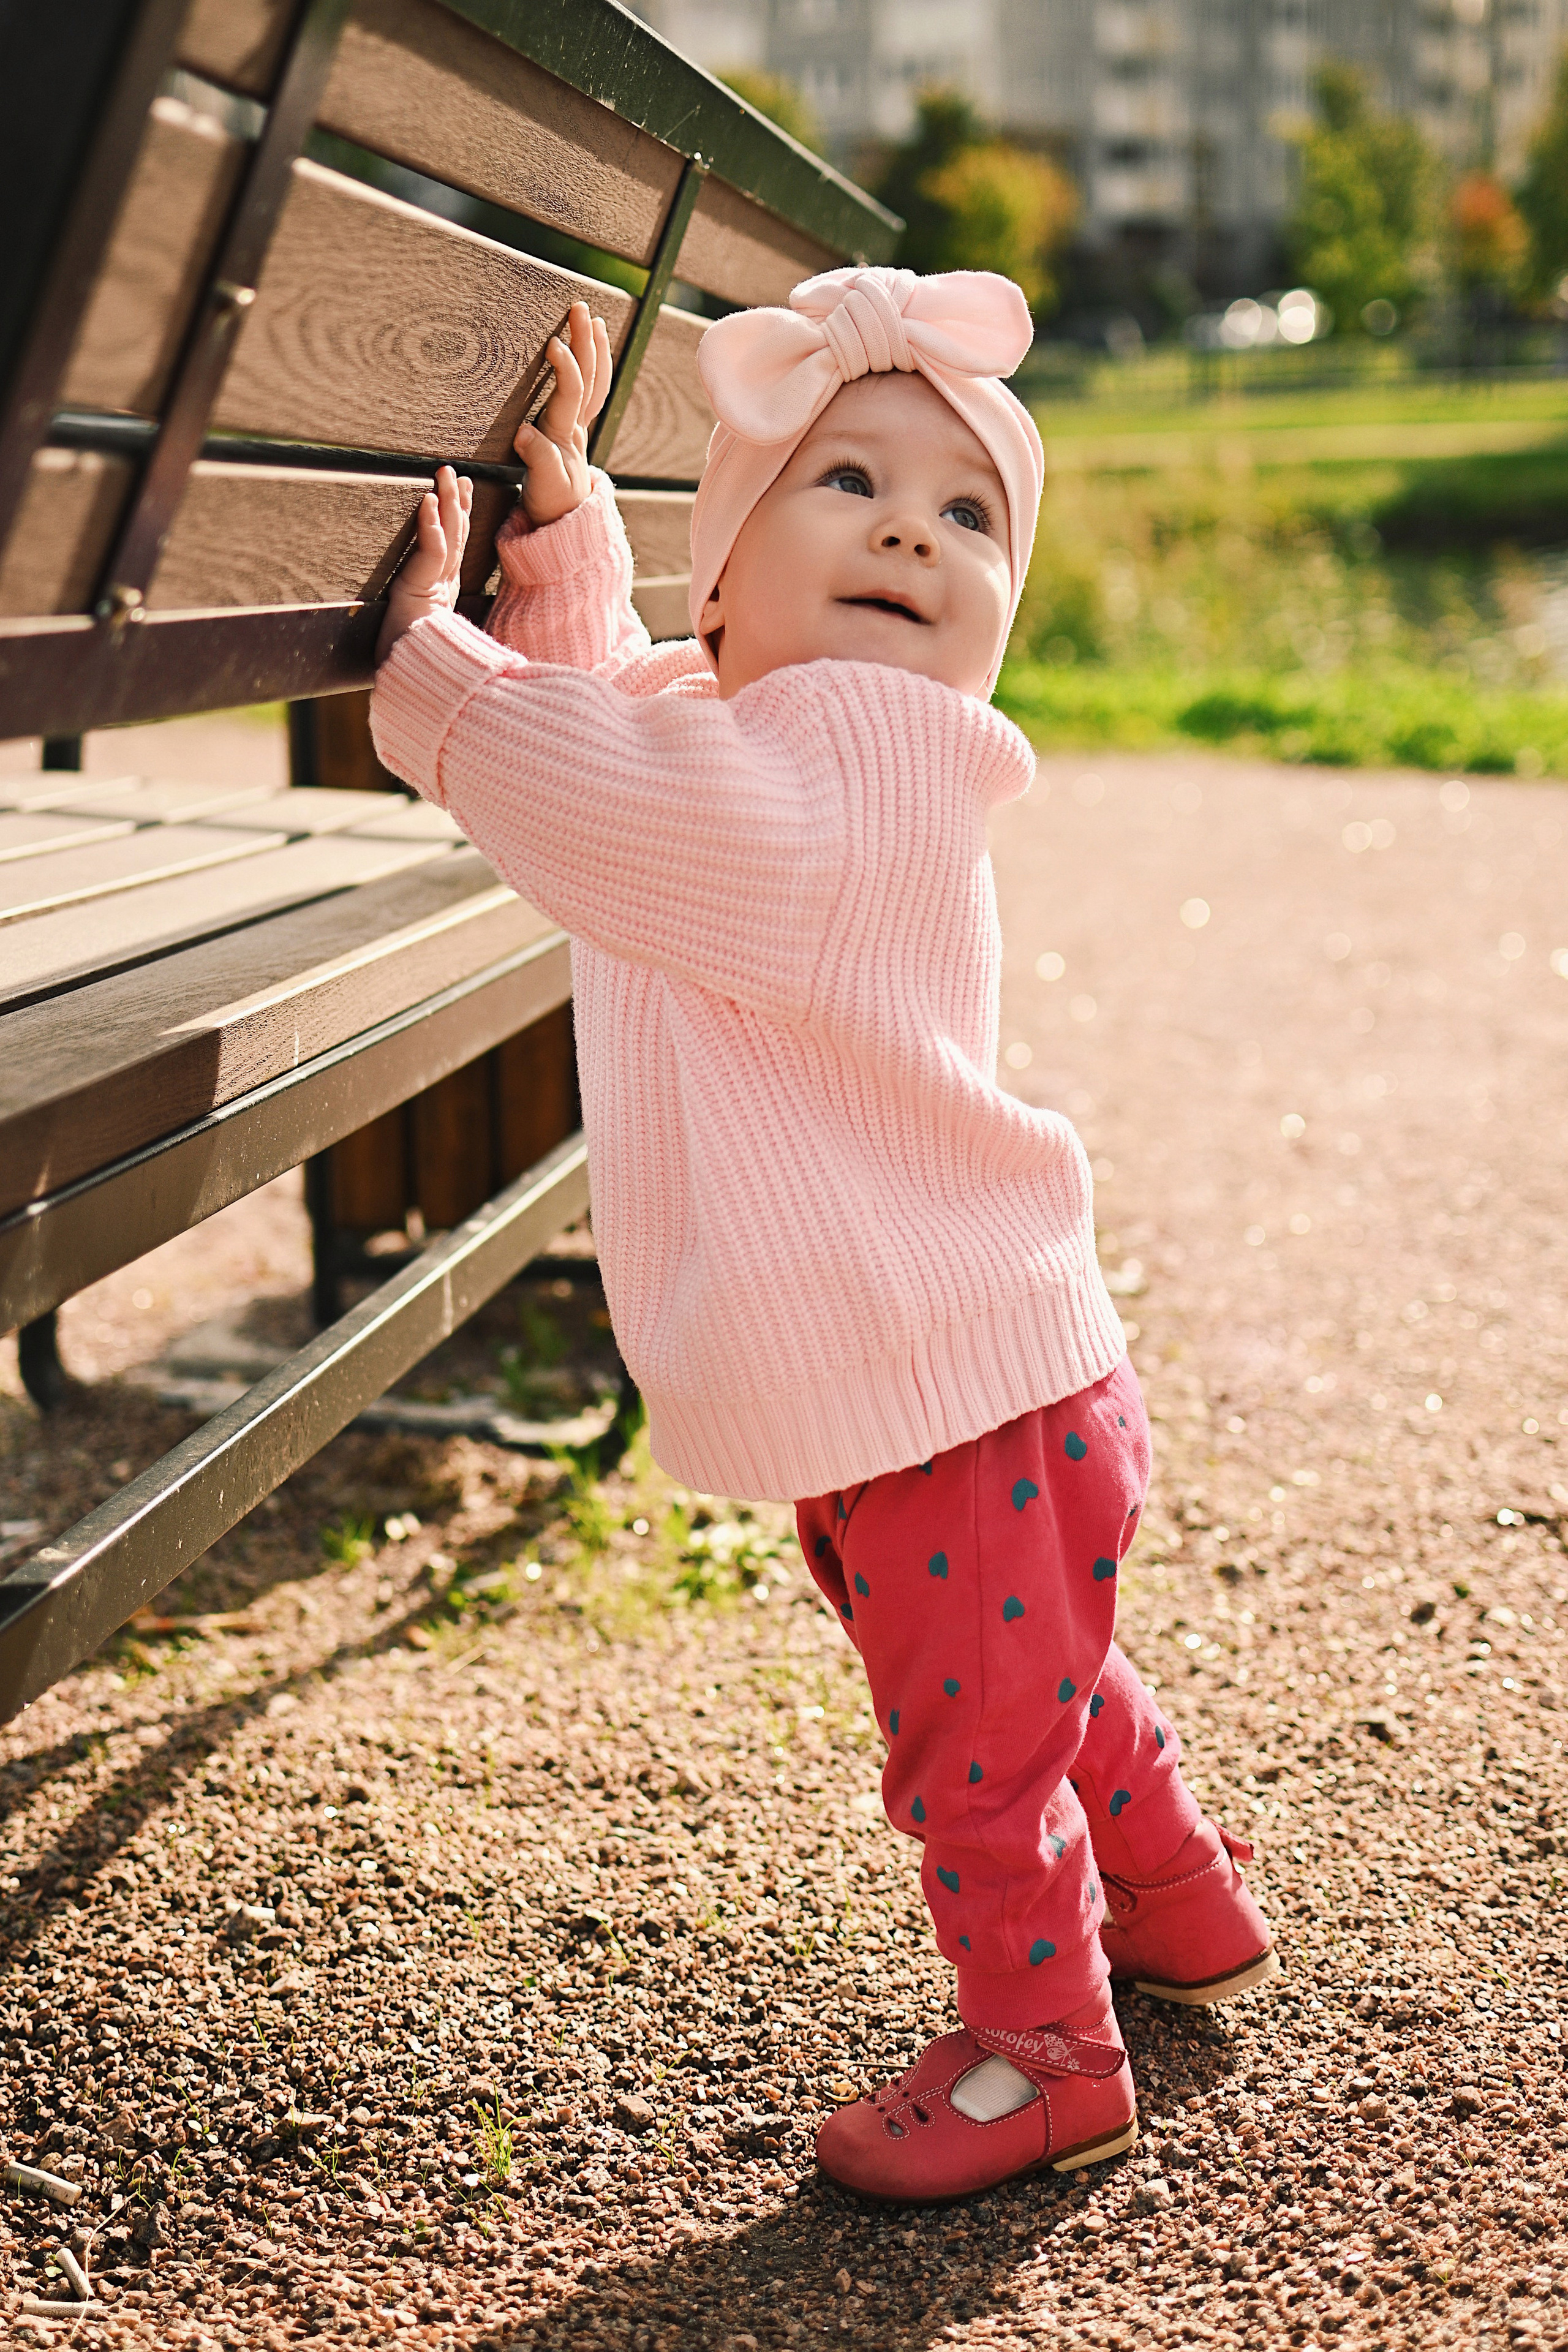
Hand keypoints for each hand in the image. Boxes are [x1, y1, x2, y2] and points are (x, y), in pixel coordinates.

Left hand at [376, 464, 471, 663]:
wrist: (413, 679)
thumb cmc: (409, 659)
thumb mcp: (413, 627)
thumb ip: (417, 612)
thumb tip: (414, 609)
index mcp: (444, 591)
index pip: (455, 546)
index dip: (460, 517)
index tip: (464, 492)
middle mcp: (444, 585)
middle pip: (457, 535)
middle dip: (459, 502)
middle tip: (459, 474)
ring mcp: (437, 586)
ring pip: (449, 536)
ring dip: (448, 503)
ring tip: (446, 475)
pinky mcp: (425, 589)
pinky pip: (431, 550)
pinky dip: (430, 525)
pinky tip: (428, 501)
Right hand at [515, 299, 612, 525]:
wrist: (560, 521)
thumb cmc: (549, 504)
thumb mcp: (541, 486)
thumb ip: (536, 459)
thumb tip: (525, 433)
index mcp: (565, 434)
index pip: (570, 393)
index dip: (566, 368)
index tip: (555, 342)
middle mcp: (575, 426)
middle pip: (587, 378)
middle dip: (586, 342)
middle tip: (580, 309)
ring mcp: (578, 427)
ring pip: (593, 382)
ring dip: (595, 349)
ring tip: (594, 319)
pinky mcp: (574, 431)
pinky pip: (590, 392)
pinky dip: (593, 368)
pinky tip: (591, 348)